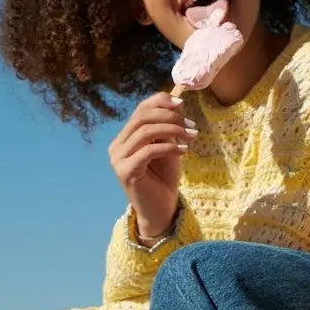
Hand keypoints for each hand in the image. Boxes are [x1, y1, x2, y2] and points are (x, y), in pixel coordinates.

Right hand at [108, 93, 190, 237]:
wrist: (161, 208)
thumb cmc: (164, 177)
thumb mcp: (169, 146)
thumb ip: (168, 127)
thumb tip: (177, 103)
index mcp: (126, 137)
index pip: (140, 109)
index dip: (160, 102)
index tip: (182, 104)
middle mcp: (117, 146)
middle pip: (142, 118)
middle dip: (170, 117)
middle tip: (191, 125)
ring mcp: (118, 159)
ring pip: (145, 132)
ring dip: (173, 130)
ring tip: (192, 136)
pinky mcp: (125, 172)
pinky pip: (148, 151)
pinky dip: (169, 147)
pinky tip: (184, 151)